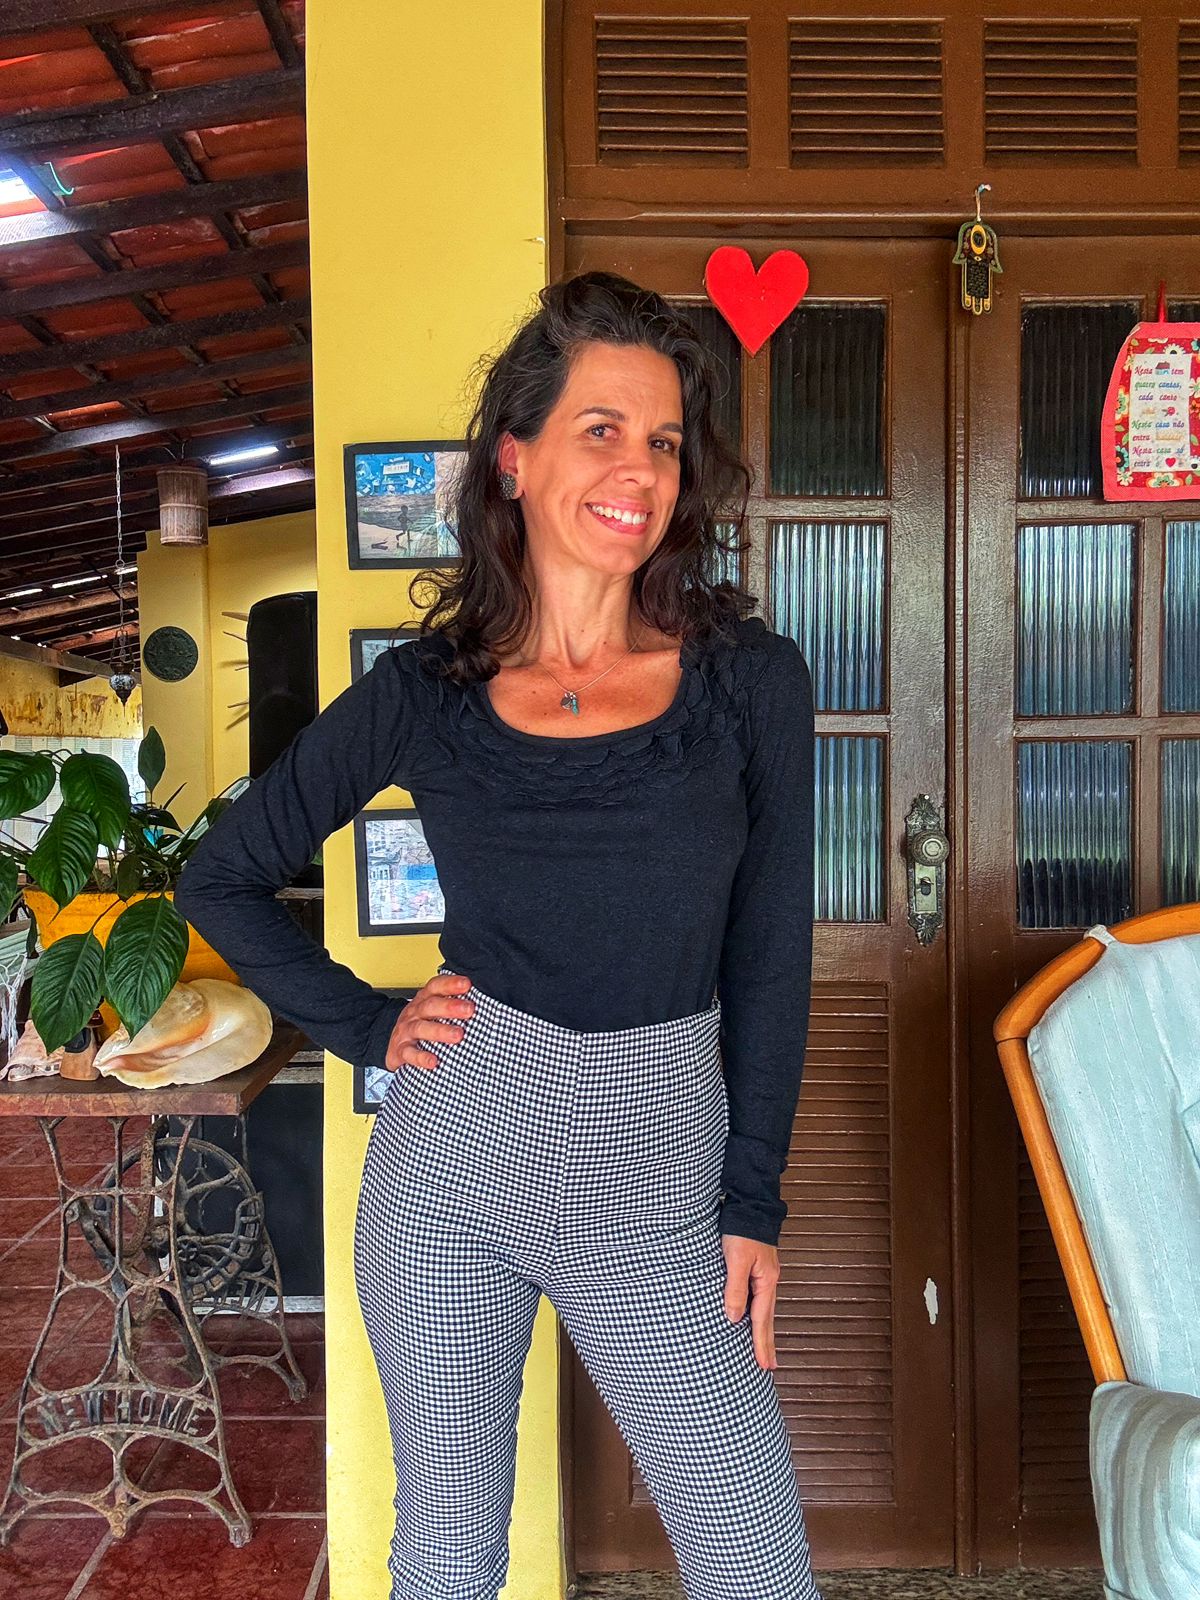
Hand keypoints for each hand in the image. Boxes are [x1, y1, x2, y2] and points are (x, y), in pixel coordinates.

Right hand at [383, 971, 474, 1072]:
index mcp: (424, 1000)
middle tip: (469, 1009)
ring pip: (421, 1028)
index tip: (467, 984)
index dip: (450, 984)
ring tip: (458, 1035)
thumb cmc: (420, 1025)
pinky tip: (433, 1061)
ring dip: (440, 1031)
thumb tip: (485, 1004)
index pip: (436, 987)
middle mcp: (414, 1013)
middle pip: (430, 1006)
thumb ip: (452, 1006)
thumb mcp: (432, 1011)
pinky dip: (421, 1057)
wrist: (392, 1044)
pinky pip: (409, 1053)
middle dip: (449, 1006)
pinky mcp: (401, 1050)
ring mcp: (406, 1031)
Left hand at [721, 1233, 779, 1370]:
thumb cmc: (742, 1230)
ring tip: (763, 1349)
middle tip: (768, 1367)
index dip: (760, 1344)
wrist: (750, 1204)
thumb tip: (733, 1318)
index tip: (762, 1365)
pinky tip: (751, 1318)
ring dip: (762, 1331)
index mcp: (766, 1281)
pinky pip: (757, 1299)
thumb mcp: (736, 1259)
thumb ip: (735, 1288)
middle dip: (767, 1343)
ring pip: (763, 1310)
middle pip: (767, 1319)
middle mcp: (768, 1281)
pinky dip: (756, 1314)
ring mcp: (764, 1275)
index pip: (762, 1320)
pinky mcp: (756, 1269)